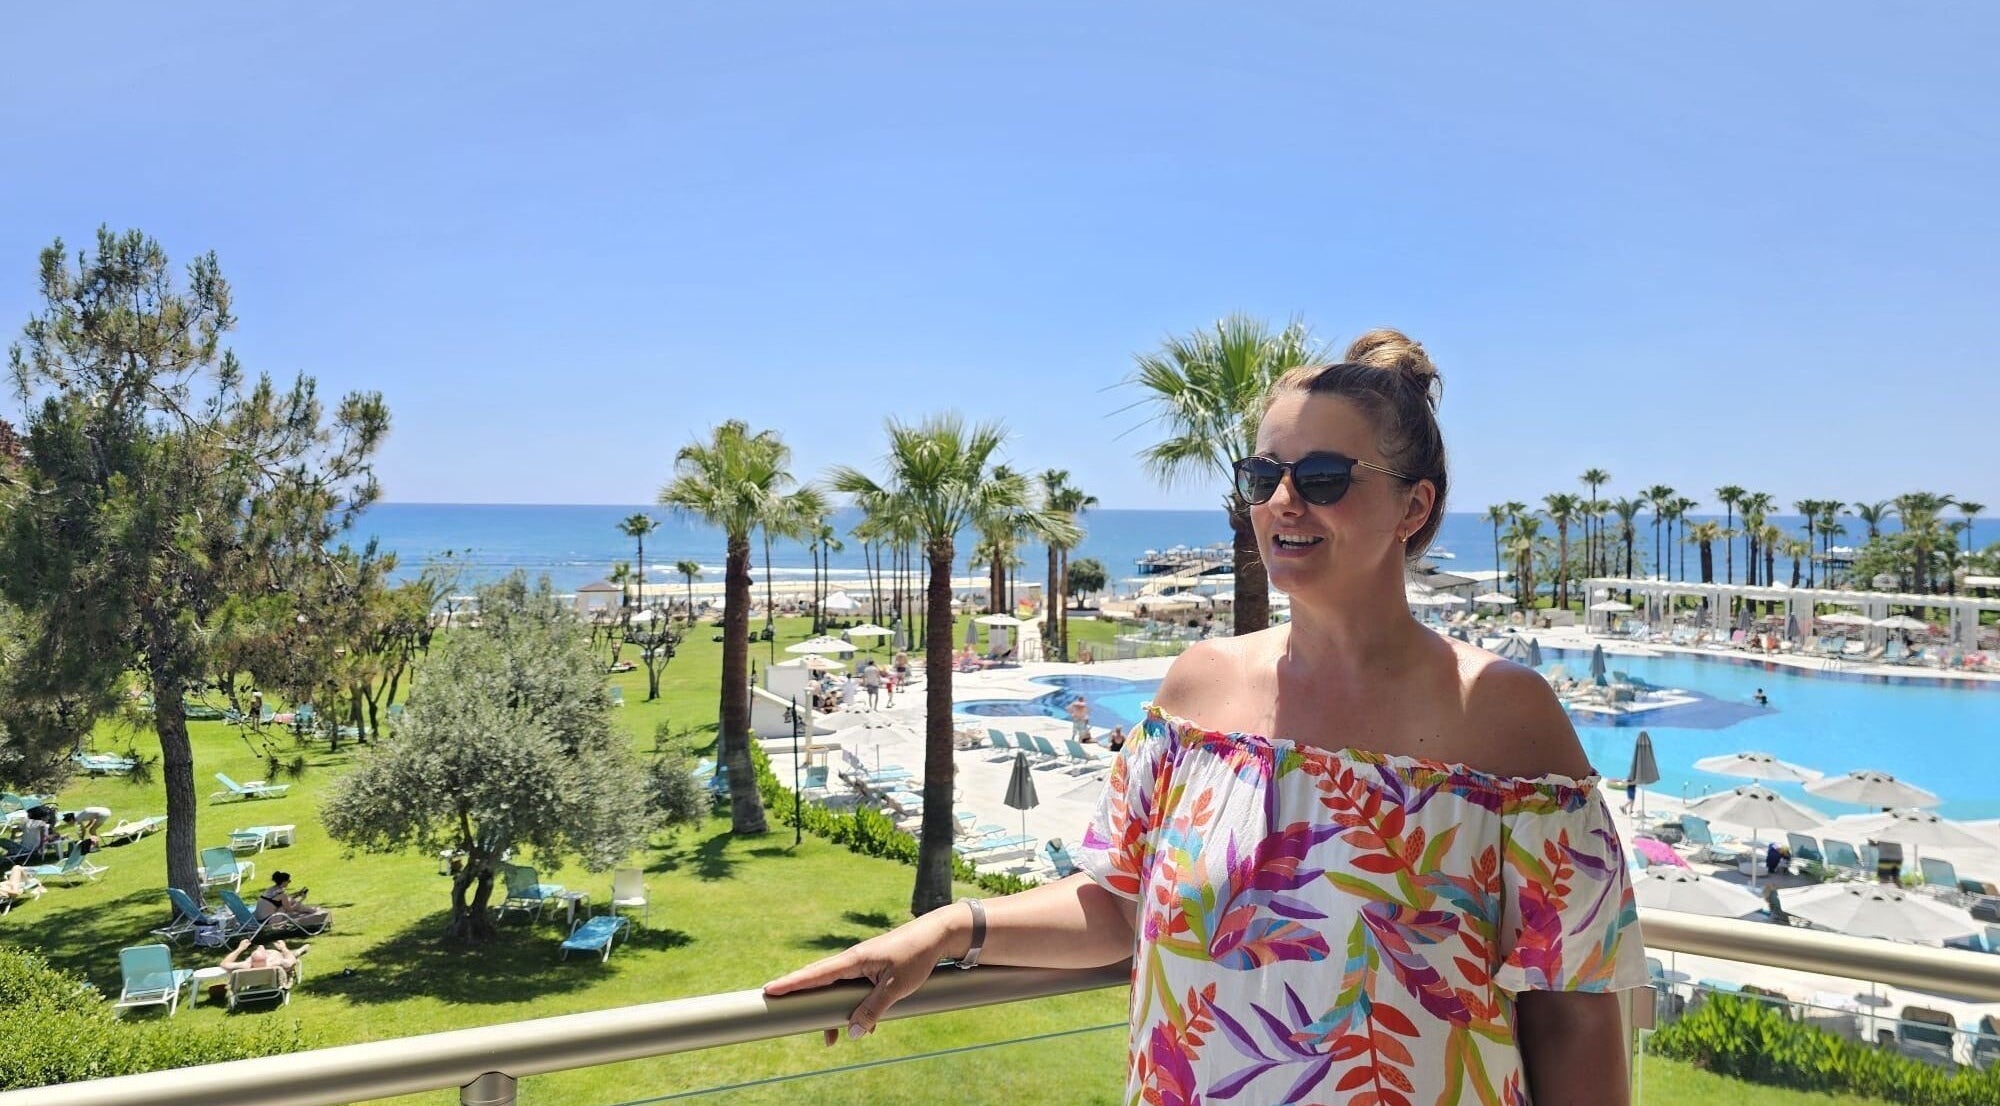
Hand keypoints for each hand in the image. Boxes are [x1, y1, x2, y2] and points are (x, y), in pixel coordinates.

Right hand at [763, 909, 960, 1044]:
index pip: (815, 974)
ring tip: (830, 1038)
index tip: (769, 989)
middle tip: (790, 1018)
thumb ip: (873, 1009)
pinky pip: (854, 990)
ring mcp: (863, 965)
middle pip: (820, 983)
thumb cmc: (916, 956)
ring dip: (834, 1013)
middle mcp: (853, 961)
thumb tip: (853, 1033)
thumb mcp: (895, 988)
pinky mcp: (873, 969)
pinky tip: (867, 1026)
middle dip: (807, 1004)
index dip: (791, 983)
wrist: (938, 935)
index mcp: (853, 960)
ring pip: (838, 991)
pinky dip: (854, 1008)